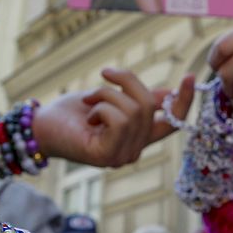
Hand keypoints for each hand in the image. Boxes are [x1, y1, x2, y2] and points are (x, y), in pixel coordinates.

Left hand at [36, 69, 194, 167]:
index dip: (184, 101)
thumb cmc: (72, 112)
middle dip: (126, 82)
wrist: (41, 125)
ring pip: (134, 110)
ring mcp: (122, 156)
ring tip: (90, 100)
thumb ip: (137, 99)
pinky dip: (101, 107)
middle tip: (104, 76)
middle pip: (150, 106)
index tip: (191, 76)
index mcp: (138, 136)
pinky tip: (88, 116)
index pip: (173, 122)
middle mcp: (135, 150)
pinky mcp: (107, 156)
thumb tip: (167, 94)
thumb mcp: (110, 98)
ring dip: (107, 94)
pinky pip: (118, 119)